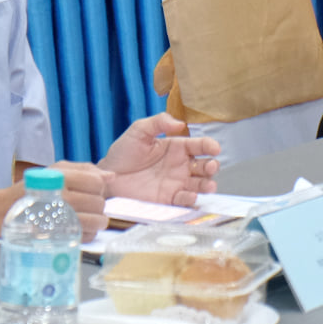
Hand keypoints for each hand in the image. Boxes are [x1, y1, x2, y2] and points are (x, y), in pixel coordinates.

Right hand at [10, 164, 107, 240]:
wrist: (4, 211)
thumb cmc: (33, 189)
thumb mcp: (55, 170)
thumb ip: (85, 169)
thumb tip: (110, 176)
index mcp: (61, 179)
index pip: (96, 182)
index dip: (97, 186)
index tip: (91, 189)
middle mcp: (62, 198)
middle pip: (99, 202)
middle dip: (97, 204)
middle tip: (88, 205)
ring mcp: (61, 220)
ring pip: (97, 221)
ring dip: (97, 221)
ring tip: (89, 218)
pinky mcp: (60, 238)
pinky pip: (87, 236)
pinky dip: (87, 233)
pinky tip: (78, 228)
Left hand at [98, 113, 220, 206]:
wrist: (107, 177)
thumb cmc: (123, 152)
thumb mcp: (139, 131)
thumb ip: (159, 123)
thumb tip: (180, 123)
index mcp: (177, 148)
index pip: (199, 145)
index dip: (210, 146)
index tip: (214, 148)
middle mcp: (181, 166)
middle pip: (205, 166)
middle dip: (212, 166)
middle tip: (210, 166)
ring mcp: (176, 183)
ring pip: (200, 184)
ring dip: (208, 185)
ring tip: (209, 185)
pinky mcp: (168, 199)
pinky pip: (184, 201)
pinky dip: (191, 200)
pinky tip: (191, 196)